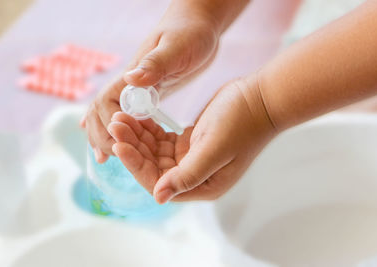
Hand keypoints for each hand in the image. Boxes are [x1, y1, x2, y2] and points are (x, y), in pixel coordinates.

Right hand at [82, 12, 219, 162]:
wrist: (198, 24)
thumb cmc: (190, 32)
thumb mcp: (176, 47)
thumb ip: (156, 63)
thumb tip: (132, 78)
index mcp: (135, 73)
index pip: (108, 102)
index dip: (108, 124)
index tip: (116, 143)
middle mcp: (132, 82)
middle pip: (104, 111)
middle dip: (102, 134)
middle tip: (106, 157)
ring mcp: (140, 88)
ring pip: (113, 113)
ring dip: (105, 134)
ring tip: (103, 157)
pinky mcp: (152, 92)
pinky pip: (130, 112)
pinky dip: (120, 126)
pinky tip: (116, 137)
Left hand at [108, 73, 276, 202]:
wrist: (261, 99)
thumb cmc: (242, 124)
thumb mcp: (214, 150)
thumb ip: (187, 175)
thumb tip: (159, 197)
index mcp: (203, 184)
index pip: (159, 182)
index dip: (136, 165)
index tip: (119, 144)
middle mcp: (195, 175)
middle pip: (153, 166)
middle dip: (133, 146)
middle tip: (116, 123)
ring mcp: (191, 158)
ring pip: (155, 152)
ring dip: (138, 136)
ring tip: (122, 117)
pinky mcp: (190, 142)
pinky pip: (162, 140)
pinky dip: (149, 130)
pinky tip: (138, 118)